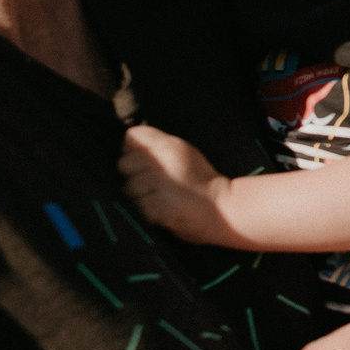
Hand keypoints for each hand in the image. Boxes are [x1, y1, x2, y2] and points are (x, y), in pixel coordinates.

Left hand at [119, 124, 232, 245]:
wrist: (225, 209)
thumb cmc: (202, 183)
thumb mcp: (183, 152)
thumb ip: (157, 147)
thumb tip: (127, 148)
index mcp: (170, 145)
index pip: (131, 137)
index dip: (133, 151)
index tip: (144, 163)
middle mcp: (163, 162)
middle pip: (123, 164)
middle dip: (132, 176)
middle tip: (152, 185)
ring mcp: (161, 185)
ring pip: (128, 189)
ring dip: (138, 197)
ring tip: (159, 199)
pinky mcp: (158, 208)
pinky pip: (137, 208)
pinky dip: (145, 212)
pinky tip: (162, 210)